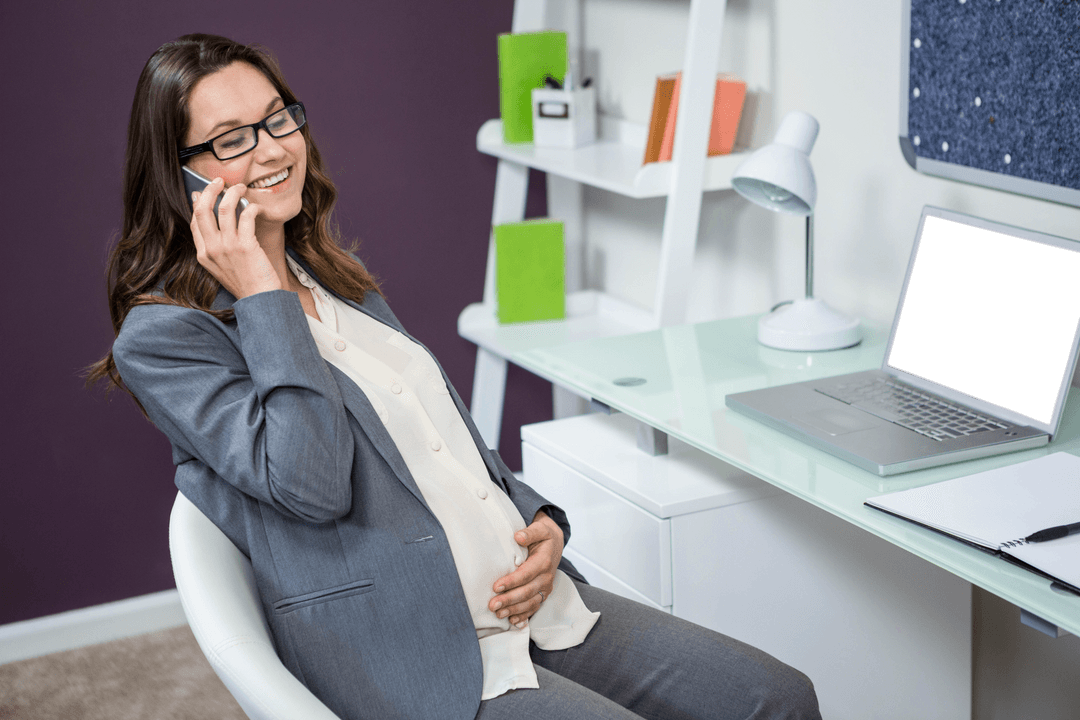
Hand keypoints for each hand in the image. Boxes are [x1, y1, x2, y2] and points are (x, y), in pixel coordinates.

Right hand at [190, 177, 277, 298]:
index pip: (195, 221)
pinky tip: (257, 207)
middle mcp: (211, 249)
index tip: (204, 192)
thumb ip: (217, 247)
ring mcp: (227, 247)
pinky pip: (246, 215)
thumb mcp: (222, 267)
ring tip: (241, 188)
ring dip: (233, 193)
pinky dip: (252, 207)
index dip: (199, 203)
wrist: (261, 300)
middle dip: (210, 190)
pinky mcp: (246, 245)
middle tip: (220, 181)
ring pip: (224, 208)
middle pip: (203, 210)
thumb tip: (218, 220)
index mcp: (203, 255)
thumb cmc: (246, 283)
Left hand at [488, 510, 563, 627]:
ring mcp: (545, 588)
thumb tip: (518, 536)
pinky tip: (513, 621)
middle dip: (509, 600)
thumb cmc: (544, 537)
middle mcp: (546, 577)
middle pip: (527, 592)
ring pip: (530, 603)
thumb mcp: (540, 529)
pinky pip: (534, 607)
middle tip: (493, 605)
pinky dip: (524, 616)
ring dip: (514, 610)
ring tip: (499, 614)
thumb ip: (530, 532)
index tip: (496, 587)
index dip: (511, 582)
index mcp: (544, 561)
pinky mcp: (543, 594)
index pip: (526, 574)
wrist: (555, 545)